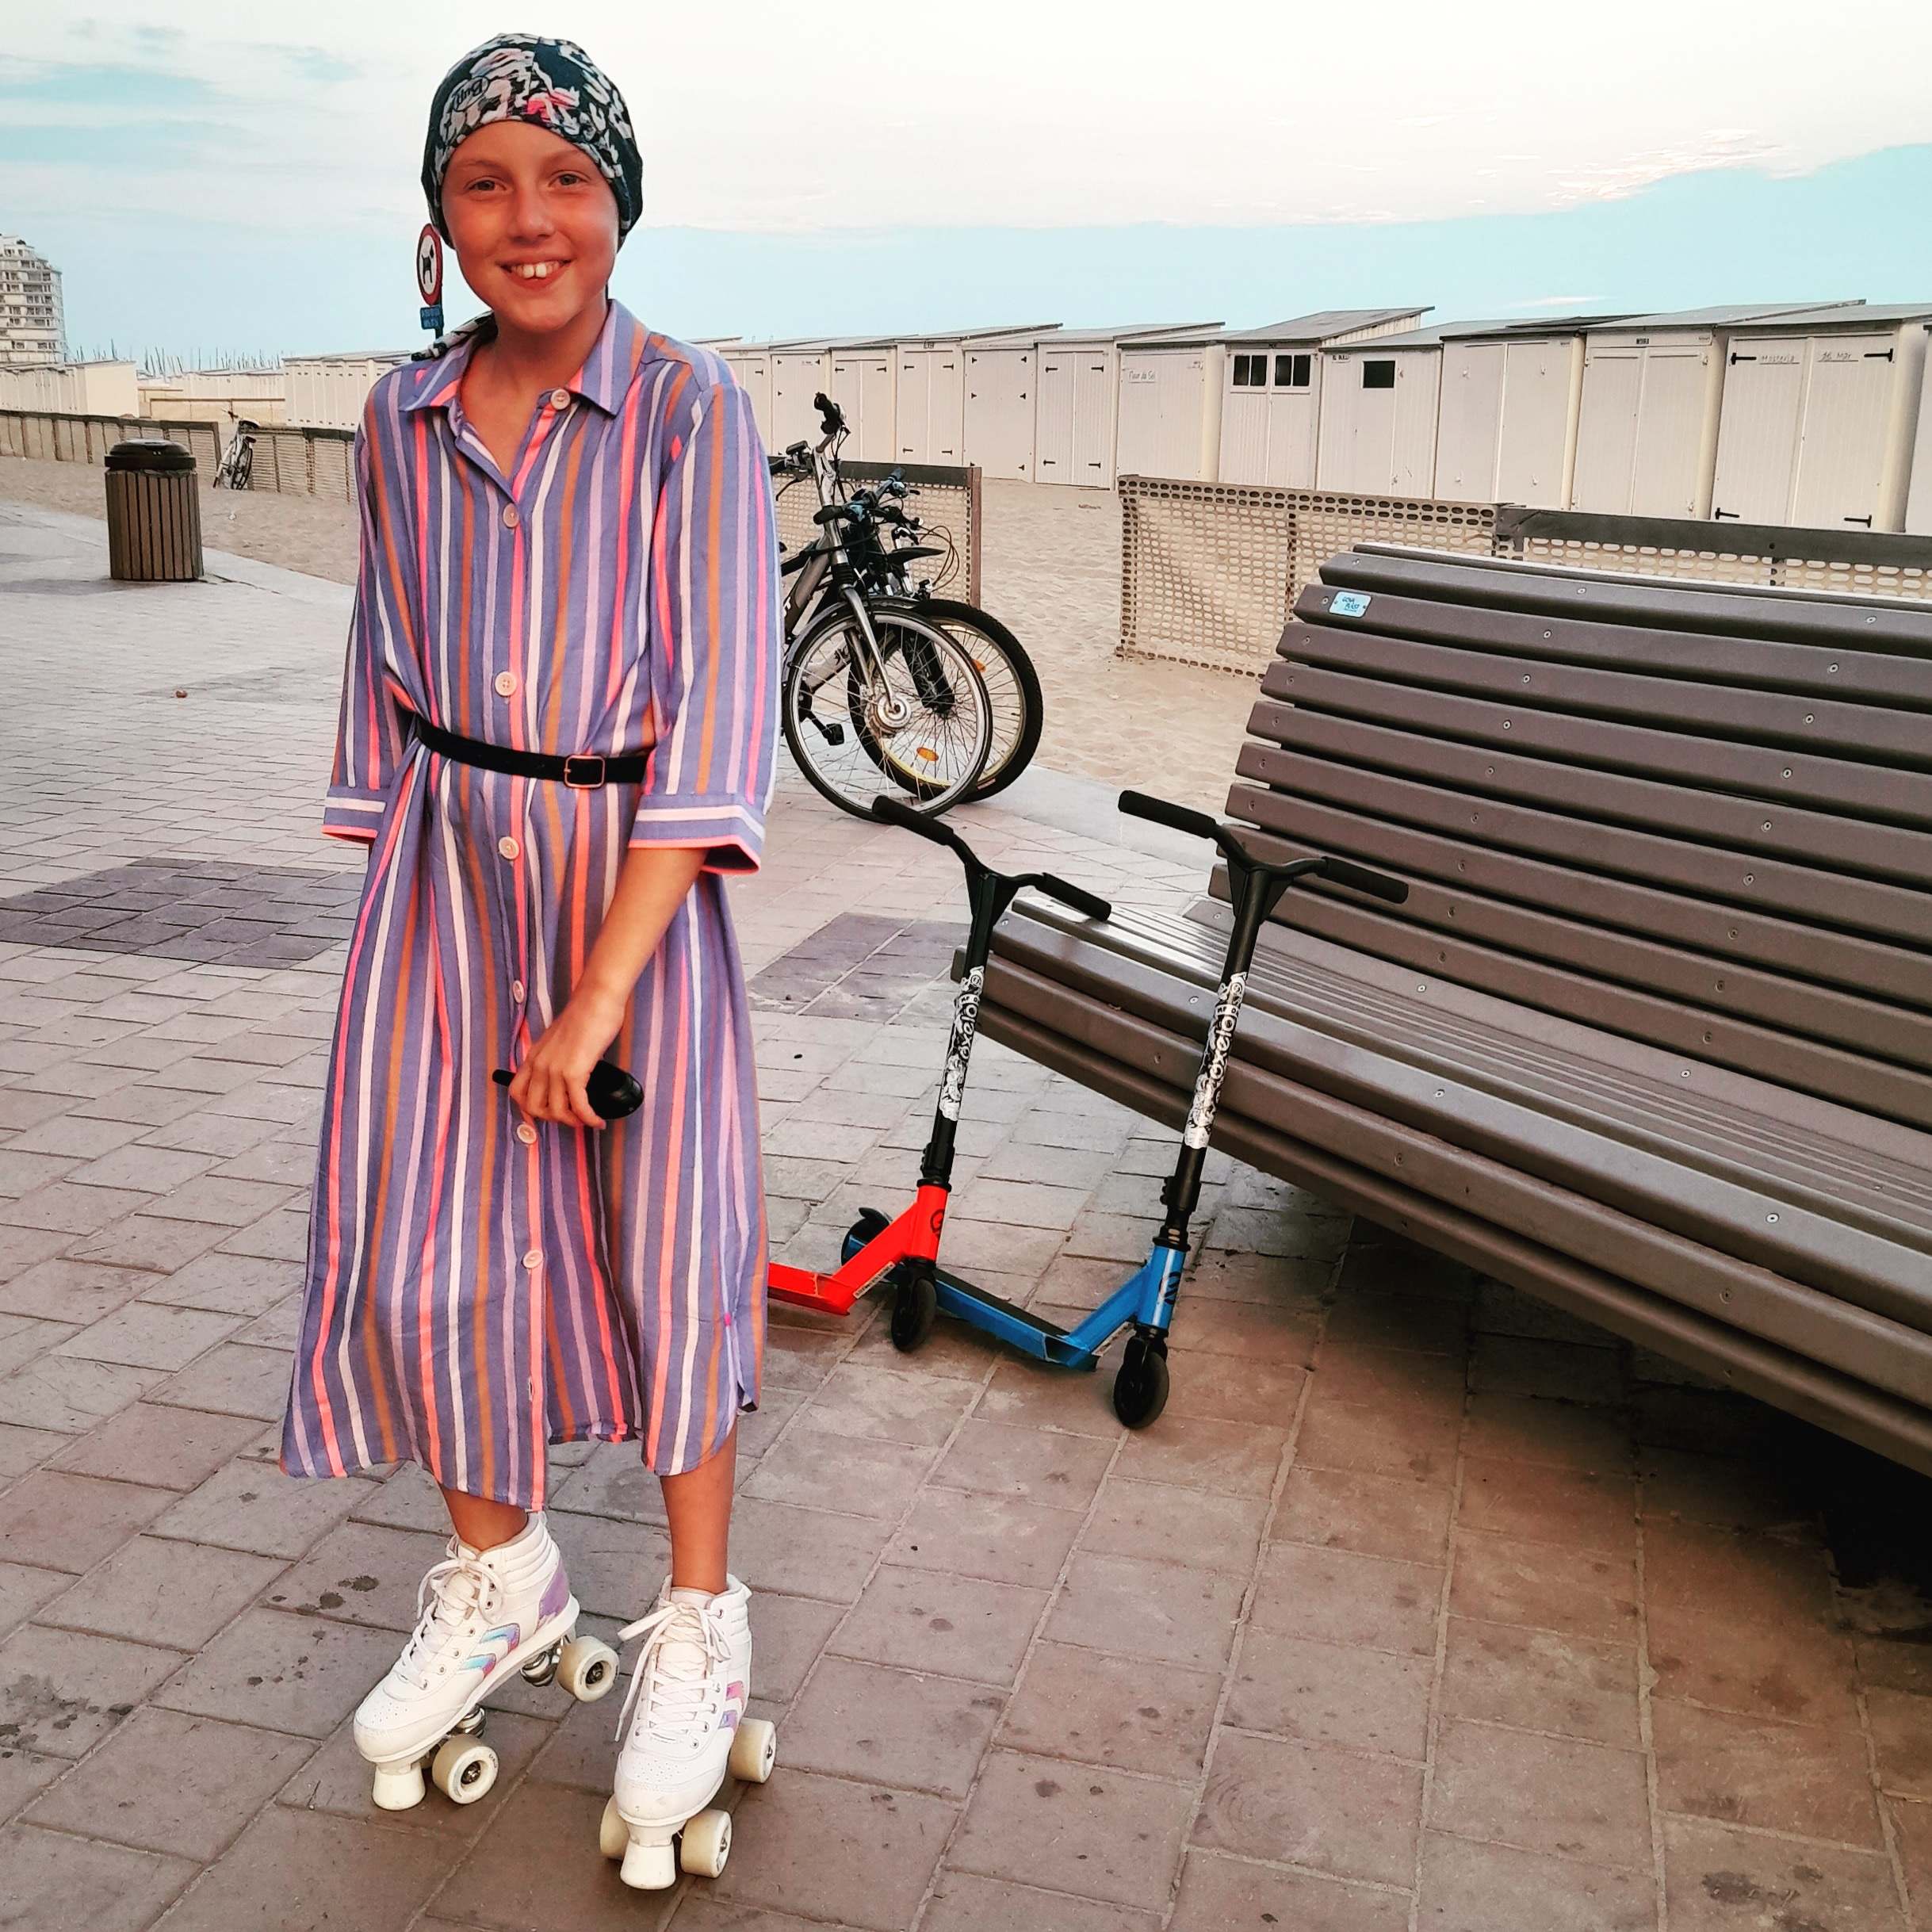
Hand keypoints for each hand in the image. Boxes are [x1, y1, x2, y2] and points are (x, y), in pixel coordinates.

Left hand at [508, 982, 626, 1128]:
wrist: (596, 1001)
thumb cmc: (585, 1015)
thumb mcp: (560, 1039)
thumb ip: (557, 1057)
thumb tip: (568, 1074)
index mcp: (534, 1056)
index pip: (517, 1092)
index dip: (531, 1108)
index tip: (550, 1111)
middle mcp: (540, 1065)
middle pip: (534, 1107)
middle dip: (554, 1119)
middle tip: (571, 1118)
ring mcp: (555, 1069)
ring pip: (557, 1111)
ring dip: (573, 1122)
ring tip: (587, 1120)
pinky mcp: (573, 1072)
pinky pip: (578, 1106)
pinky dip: (588, 1118)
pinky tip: (597, 1120)